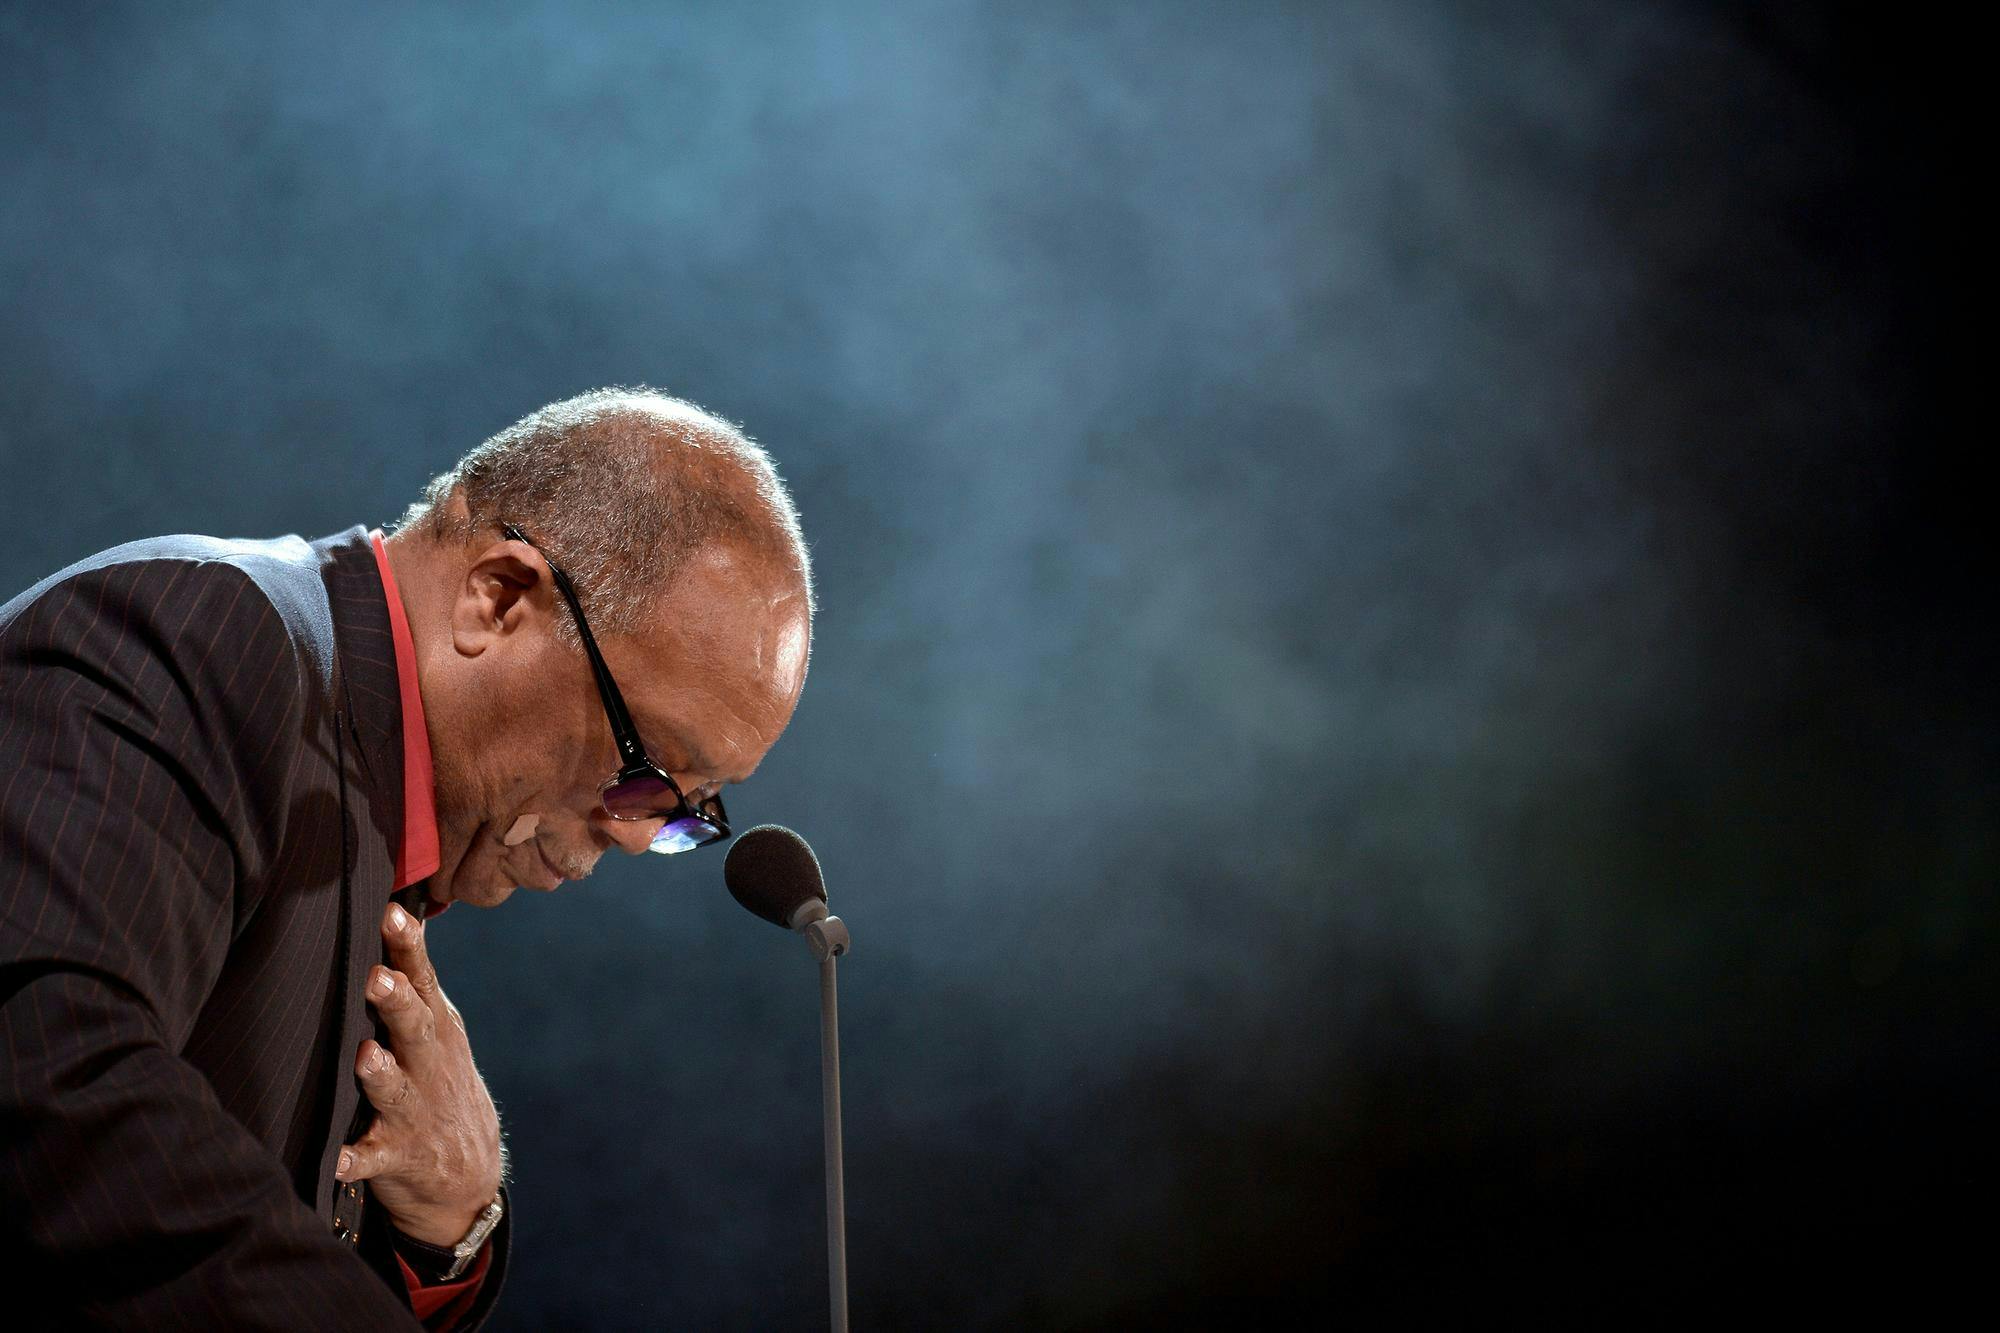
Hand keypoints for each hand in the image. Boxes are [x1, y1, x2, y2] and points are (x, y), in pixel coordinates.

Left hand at [334, 902, 502, 1246]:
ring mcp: (415, 1111)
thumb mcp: (438, 1027)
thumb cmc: (436, 1080)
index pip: (423, 978)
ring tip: (366, 1057)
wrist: (467, 1173)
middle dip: (396, 1003)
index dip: (408, 948)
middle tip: (376, 978)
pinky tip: (336, 1160)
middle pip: (414, 1027)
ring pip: (395, 1090)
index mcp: (435, 1027)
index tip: (391, 914)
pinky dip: (353, 1160)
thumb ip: (416, 979)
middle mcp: (428, 1064)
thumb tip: (399, 908)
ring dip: (382, 1074)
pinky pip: (371, 1160)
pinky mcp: (397, 1157)